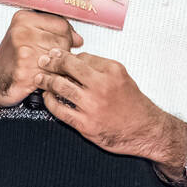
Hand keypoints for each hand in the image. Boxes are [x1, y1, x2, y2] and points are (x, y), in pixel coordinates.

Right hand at [0, 9, 83, 109]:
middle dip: (62, 52)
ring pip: (60, 57)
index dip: (67, 36)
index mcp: (23, 18)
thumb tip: (78, 38)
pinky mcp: (26, 70)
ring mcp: (24, 51)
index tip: (62, 42)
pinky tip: (43, 77)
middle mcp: (22, 32)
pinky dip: (53, 78)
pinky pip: (54, 73)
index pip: (62, 23)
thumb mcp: (29, 36)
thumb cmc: (11, 58)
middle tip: (49, 58)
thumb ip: (54, 32)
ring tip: (45, 67)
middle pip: (63, 40)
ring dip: (58, 66)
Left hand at [31, 46, 165, 153]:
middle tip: (42, 61)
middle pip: (68, 67)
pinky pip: (60, 110)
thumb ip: (100, 68)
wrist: (146, 131)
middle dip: (51, 63)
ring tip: (40, 79)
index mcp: (112, 71)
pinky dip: (50, 102)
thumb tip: (76, 61)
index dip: (65, 56)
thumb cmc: (134, 105)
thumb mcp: (123, 78)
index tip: (55, 55)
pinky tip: (47, 97)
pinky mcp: (86, 124)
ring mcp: (93, 106)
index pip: (81, 57)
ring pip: (60, 87)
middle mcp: (102, 86)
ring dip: (46, 81)